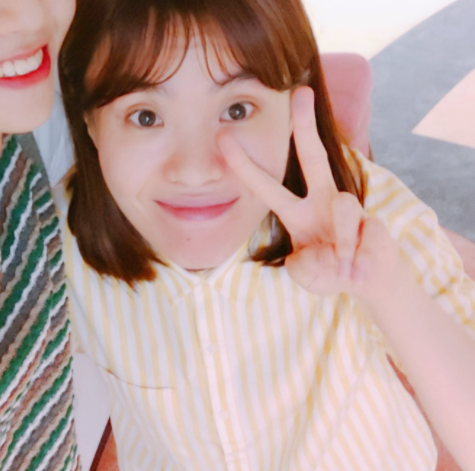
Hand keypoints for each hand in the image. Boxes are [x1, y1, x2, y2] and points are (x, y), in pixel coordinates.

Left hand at [218, 87, 409, 304]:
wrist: (369, 282)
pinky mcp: (374, 219)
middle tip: (300, 92)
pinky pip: (364, 234)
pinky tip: (360, 266)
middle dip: (305, 125)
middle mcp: (321, 201)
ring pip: (343, 207)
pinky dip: (359, 258)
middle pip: (312, 155)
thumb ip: (306, 267)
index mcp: (296, 212)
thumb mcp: (308, 275)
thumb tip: (325, 252)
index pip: (266, 185)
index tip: (225, 137)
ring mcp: (349, 207)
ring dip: (341, 241)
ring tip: (343, 266)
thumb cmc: (329, 272)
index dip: (245, 165)